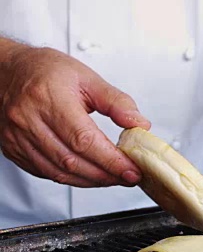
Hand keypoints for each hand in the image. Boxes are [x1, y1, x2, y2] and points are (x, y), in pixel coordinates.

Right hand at [0, 41, 150, 186]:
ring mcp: (18, 137)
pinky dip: (71, 179)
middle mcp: (28, 120)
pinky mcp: (13, 150)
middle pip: (72, 160)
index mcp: (49, 98)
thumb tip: (139, 124)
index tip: (132, 169)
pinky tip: (89, 175)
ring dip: (91, 180)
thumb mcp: (87, 77)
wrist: (6, 71)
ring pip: (58, 172)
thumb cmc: (45, 71)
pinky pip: (45, 173)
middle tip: (128, 176)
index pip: (84, 140)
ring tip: (113, 178)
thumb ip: (117, 102)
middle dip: (106, 174)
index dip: (111, 160)